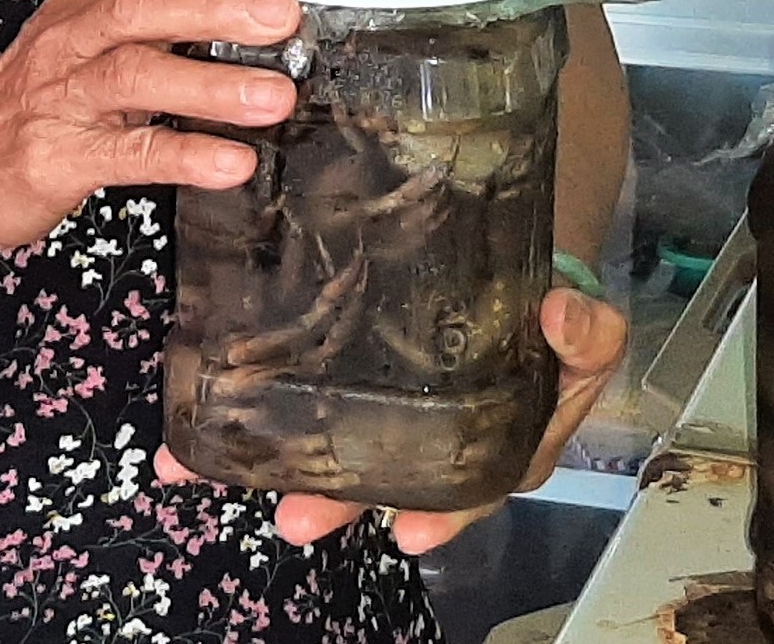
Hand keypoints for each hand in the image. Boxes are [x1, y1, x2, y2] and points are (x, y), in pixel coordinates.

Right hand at [0, 0, 300, 257]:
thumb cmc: (30, 97)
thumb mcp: (83, 33)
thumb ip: (160, 12)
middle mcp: (75, 35)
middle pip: (141, 1)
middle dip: (215, 2)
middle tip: (282, 11)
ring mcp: (65, 95)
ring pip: (137, 74)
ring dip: (211, 85)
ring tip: (274, 96)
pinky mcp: (60, 157)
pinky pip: (129, 155)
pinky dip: (186, 157)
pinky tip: (234, 163)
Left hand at [155, 285, 630, 554]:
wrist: (506, 239)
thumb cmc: (546, 296)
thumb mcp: (587, 321)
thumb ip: (586, 332)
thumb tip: (561, 313)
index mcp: (494, 438)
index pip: (467, 488)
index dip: (440, 515)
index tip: (406, 535)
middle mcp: (430, 431)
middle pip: (382, 475)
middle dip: (336, 498)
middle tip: (295, 517)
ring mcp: (379, 397)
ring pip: (323, 436)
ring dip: (269, 455)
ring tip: (211, 470)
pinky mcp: (334, 355)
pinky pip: (287, 383)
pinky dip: (235, 404)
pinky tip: (186, 422)